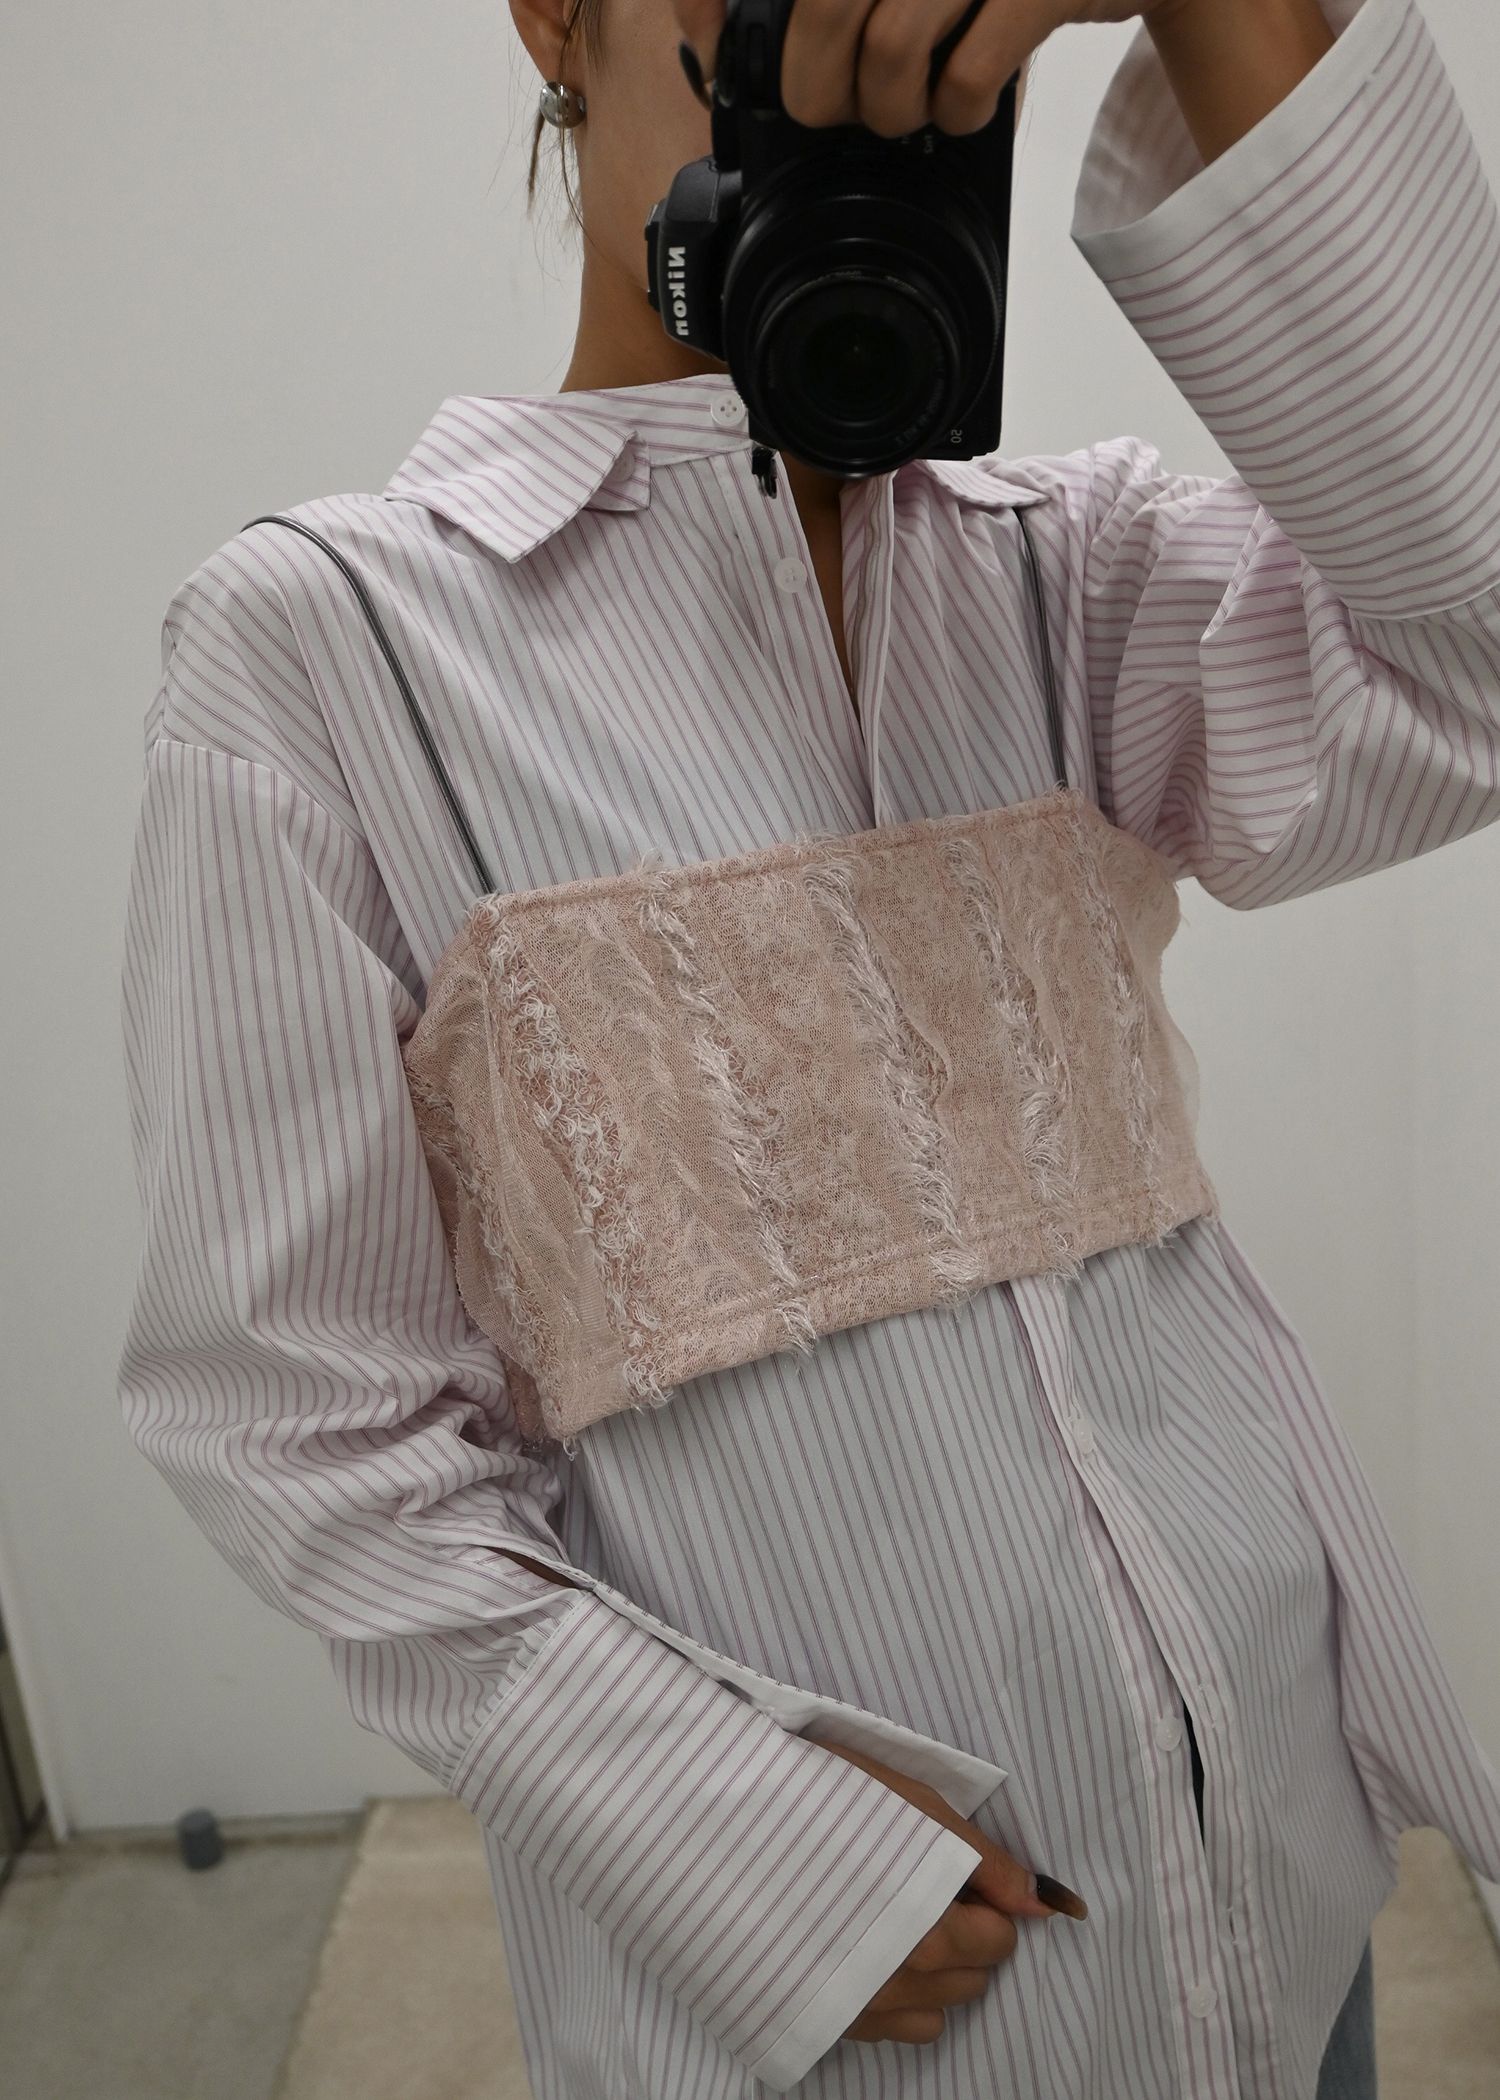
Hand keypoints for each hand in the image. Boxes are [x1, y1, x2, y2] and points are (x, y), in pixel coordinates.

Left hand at [672, 0, 1186, 138]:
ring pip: (892, 46)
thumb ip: (807, 4)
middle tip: (839, 114)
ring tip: (910, 113)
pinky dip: (956, 112)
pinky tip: (963, 109)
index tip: (716, 40)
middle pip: (827, 10)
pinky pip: (968, 74)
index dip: (724, 14)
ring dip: (890, 108)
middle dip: (817, 88)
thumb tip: (699, 15)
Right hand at [811, 1738, 1087, 2046]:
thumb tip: (1043, 1903)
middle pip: (972, 1979)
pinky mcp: (824, 2022)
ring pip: (935, 2013)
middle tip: (920, 1884)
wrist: (716, 1826)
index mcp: (926, 1931)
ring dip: (932, 1972)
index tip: (951, 1870)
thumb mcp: (909, 1804)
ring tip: (892, 1916)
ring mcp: (857, 2008)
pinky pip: (891, 2031)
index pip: (999, 1939)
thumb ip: (982, 1860)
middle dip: (963, 1933)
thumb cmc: (817, 1799)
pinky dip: (893, 1998)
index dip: (985, 1899)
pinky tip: (864, 1949)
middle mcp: (896, 1984)